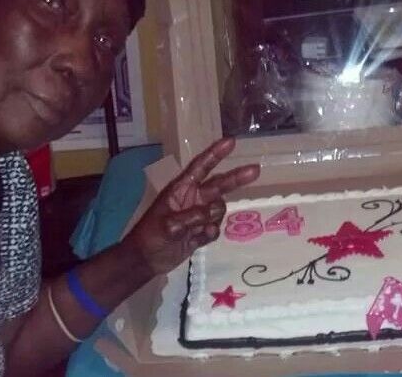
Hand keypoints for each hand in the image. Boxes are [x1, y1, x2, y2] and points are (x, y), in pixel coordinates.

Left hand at [121, 138, 259, 274]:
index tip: (231, 142)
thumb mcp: (168, 225)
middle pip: (219, 185)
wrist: (145, 260)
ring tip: (200, 228)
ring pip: (219, 210)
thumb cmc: (150, 236)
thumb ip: (191, 216)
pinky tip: (198, 240)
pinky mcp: (200, 233)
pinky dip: (210, 233)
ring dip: (215, 218)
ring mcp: (197, 216)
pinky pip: (215, 229)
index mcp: (181, 189)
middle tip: (256, 169)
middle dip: (236, 178)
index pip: (200, 168)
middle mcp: (192, 199)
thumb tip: (213, 212)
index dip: (215, 154)